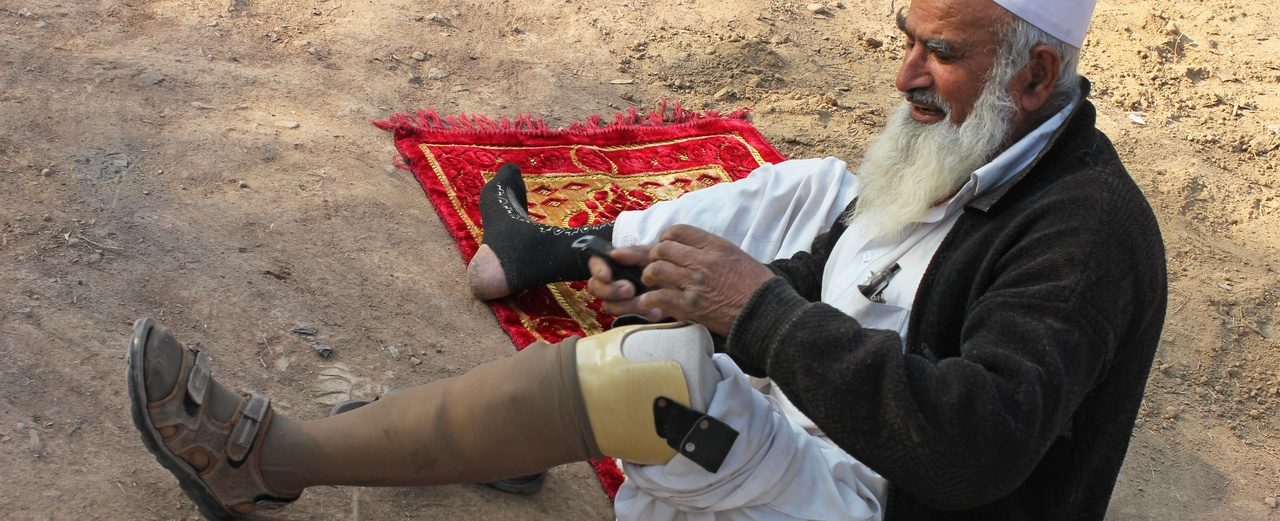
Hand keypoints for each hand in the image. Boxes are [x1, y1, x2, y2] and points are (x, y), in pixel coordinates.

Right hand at [586, 246, 657, 317]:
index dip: (597, 270)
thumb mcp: (652, 256)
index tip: (606, 276)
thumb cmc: (664, 265)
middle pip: (596, 287)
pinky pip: (627, 317)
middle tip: (630, 290)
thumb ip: (634, 254)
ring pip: (609, 305)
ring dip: (626, 305)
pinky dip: (641, 315)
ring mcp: (619, 299)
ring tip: (645, 303)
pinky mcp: (631, 313)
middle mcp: (612, 281)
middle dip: (611, 290)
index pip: (596, 263)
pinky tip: (655, 312)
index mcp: (614, 263)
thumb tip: (614, 253)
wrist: (681, 283)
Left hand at [637, 225, 774, 334]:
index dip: (666, 237)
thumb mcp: (736, 255)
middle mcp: (703, 261)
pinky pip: (659, 297)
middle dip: (654, 256)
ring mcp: (695, 283)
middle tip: (655, 264)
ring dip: (649, 275)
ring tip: (651, 281)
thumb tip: (690, 248)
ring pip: (656, 269)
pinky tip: (649, 301)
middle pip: (662, 249)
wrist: (766, 311)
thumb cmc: (756, 285)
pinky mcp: (691, 306)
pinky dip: (649, 299)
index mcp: (715, 246)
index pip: (678, 231)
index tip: (665, 245)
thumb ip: (711, 249)